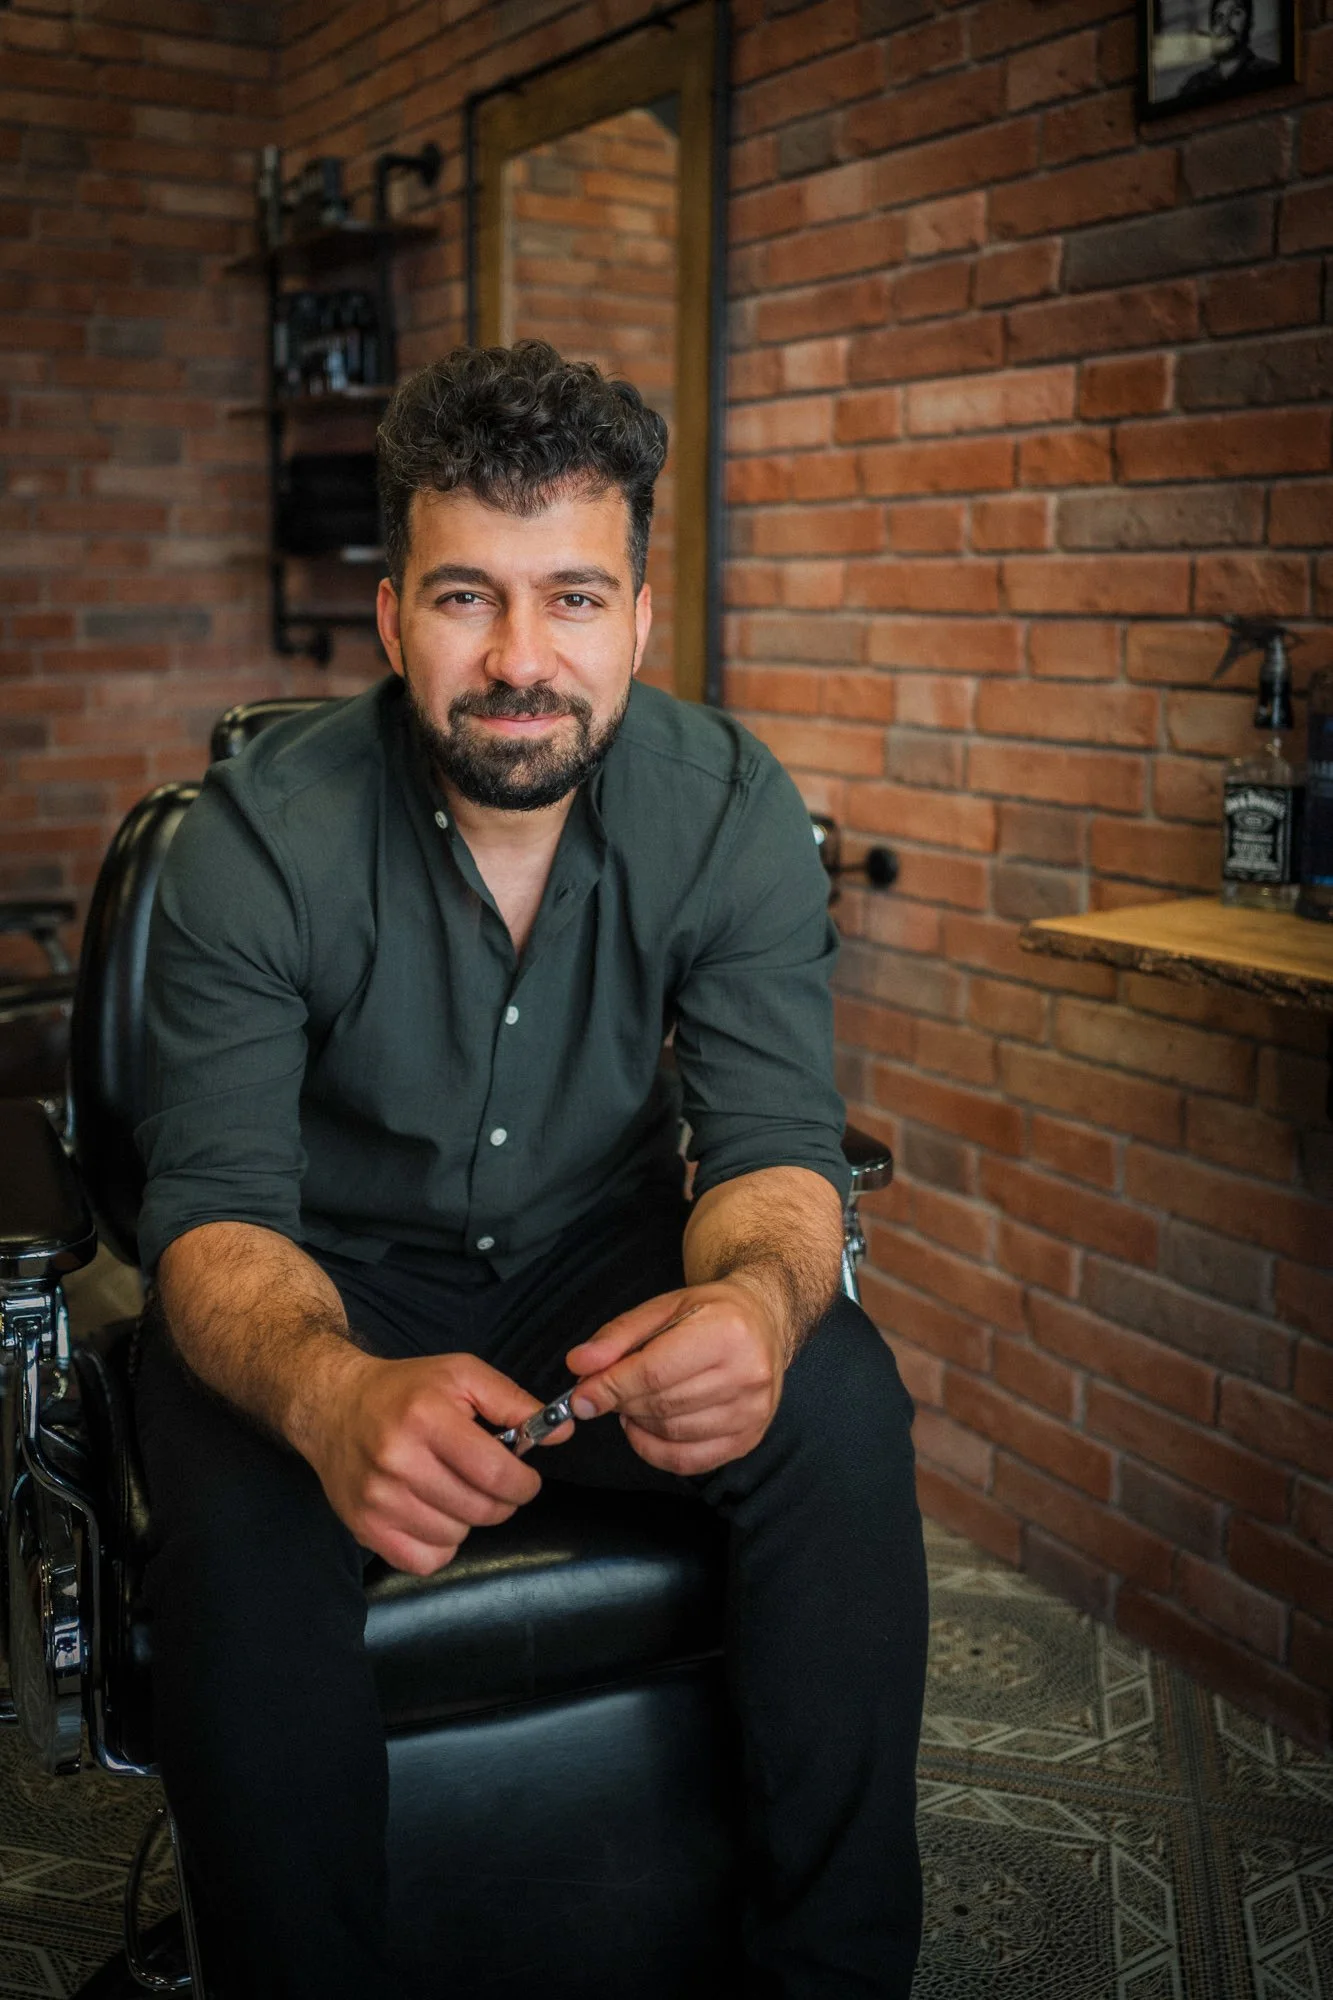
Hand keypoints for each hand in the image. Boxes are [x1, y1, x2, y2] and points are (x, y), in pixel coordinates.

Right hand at [300, 1350, 568, 1575]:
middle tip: (492, 1483)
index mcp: (427, 1418)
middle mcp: (399, 1461)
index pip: (496, 1474)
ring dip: (468, 1519)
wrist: (333, 1405)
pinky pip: (424, 1561)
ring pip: (456, 1536)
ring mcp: (378, 1499)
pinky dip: (440, 1545)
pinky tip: (435, 1514)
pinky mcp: (364, 1527)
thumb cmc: (406, 1389)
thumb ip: (514, 1402)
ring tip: (455, 1491)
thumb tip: (562, 1432)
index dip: (524, 1484)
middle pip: (480, 1510)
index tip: (524, 1478)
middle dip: (501, 1501)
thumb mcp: (462, 1375)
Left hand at [565, 1280, 785, 1475]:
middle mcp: (747, 1375)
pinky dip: (655, 1450)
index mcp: (727, 1333)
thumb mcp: (663, 1307)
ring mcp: (752, 1412)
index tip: (580, 1397)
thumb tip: (580, 1366)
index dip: (610, 1388)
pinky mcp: (749, 1439)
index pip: (654, 1372)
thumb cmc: (711, 1312)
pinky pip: (689, 1462)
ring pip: (672, 1433)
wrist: (764, 1322)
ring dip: (638, 1422)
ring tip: (632, 1401)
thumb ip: (618, 1336)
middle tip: (604, 1393)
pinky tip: (644, 1428)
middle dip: (621, 1402)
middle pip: (661, 1405)